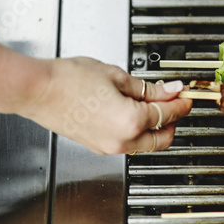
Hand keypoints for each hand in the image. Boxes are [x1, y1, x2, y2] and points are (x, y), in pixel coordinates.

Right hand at [17, 57, 191, 154]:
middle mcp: (122, 141)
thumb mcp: (116, 76)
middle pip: (163, 138)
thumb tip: (169, 90)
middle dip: (172, 120)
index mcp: (131, 121)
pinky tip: (131, 111)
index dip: (181, 102)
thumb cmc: (67, 80)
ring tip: (150, 103)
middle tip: (173, 101)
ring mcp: (109, 147)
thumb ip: (148, 88)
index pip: (168, 113)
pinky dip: (136, 130)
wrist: (37, 90)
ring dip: (154, 127)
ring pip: (145, 144)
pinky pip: (127, 143)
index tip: (185, 94)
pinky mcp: (97, 147)